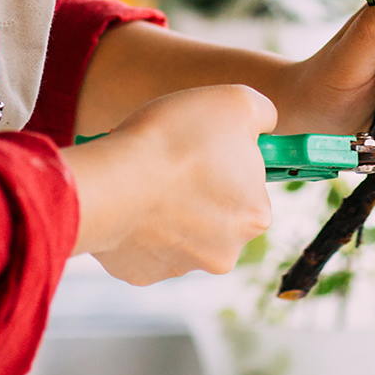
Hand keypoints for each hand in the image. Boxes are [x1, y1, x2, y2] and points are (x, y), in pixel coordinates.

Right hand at [60, 84, 274, 284]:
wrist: (111, 182)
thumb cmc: (175, 139)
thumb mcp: (236, 102)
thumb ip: (262, 114)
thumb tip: (264, 123)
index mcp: (256, 214)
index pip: (249, 181)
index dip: (226, 158)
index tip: (203, 145)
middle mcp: (226, 251)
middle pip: (215, 210)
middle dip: (197, 186)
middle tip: (171, 157)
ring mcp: (182, 266)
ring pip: (179, 228)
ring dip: (166, 205)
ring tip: (143, 176)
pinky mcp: (143, 272)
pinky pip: (144, 243)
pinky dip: (137, 222)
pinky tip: (127, 199)